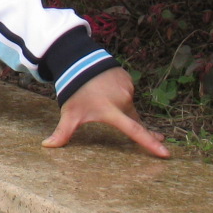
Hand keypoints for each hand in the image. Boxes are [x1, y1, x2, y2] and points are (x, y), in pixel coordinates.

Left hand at [42, 69, 168, 157]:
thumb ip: (62, 132)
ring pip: (128, 104)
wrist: (79, 60)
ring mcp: (128, 88)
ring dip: (121, 106)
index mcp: (112, 112)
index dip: (150, 143)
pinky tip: (108, 88)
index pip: (134, 131)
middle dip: (144, 128)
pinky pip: (127, 92)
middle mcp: (123, 100)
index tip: (166, 152)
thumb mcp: (69, 113)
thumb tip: (47, 146)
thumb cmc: (75, 91)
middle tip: (160, 137)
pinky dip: (120, 93)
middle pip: (133, 119)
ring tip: (103, 98)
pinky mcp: (128, 79)